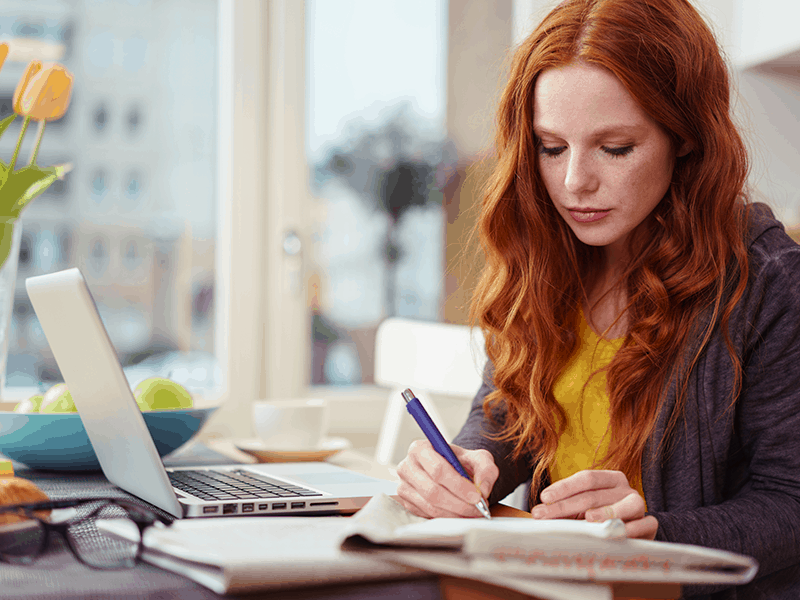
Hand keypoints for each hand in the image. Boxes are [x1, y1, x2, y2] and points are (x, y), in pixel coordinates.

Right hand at [396, 440, 498, 517]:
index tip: (477, 496)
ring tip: (472, 512)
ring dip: (454, 513)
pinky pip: (427, 515)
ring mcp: (403, 486)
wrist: (451, 470)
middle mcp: (407, 466)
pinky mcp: (406, 502)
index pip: (438, 469)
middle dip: (459, 503)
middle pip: (432, 491)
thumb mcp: (478, 458)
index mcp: (420, 448)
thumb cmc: (461, 462)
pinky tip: (459, 513)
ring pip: (430, 506)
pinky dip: (446, 517)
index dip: (459, 485)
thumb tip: (483, 489)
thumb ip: (486, 469)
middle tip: (478, 509)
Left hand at [531, 470, 657, 539]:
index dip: (564, 487)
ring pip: (624, 506)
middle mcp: (625, 488)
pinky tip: (616, 533)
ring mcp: (639, 505)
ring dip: (604, 513)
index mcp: (610, 478)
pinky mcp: (650, 525)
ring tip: (587, 519)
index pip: (586, 478)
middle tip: (545, 515)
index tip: (544, 497)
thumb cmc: (604, 516)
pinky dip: (631, 529)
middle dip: (566, 506)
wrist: (636, 529)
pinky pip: (643, 525)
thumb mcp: (585, 508)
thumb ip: (568, 508)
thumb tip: (541, 513)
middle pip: (594, 495)